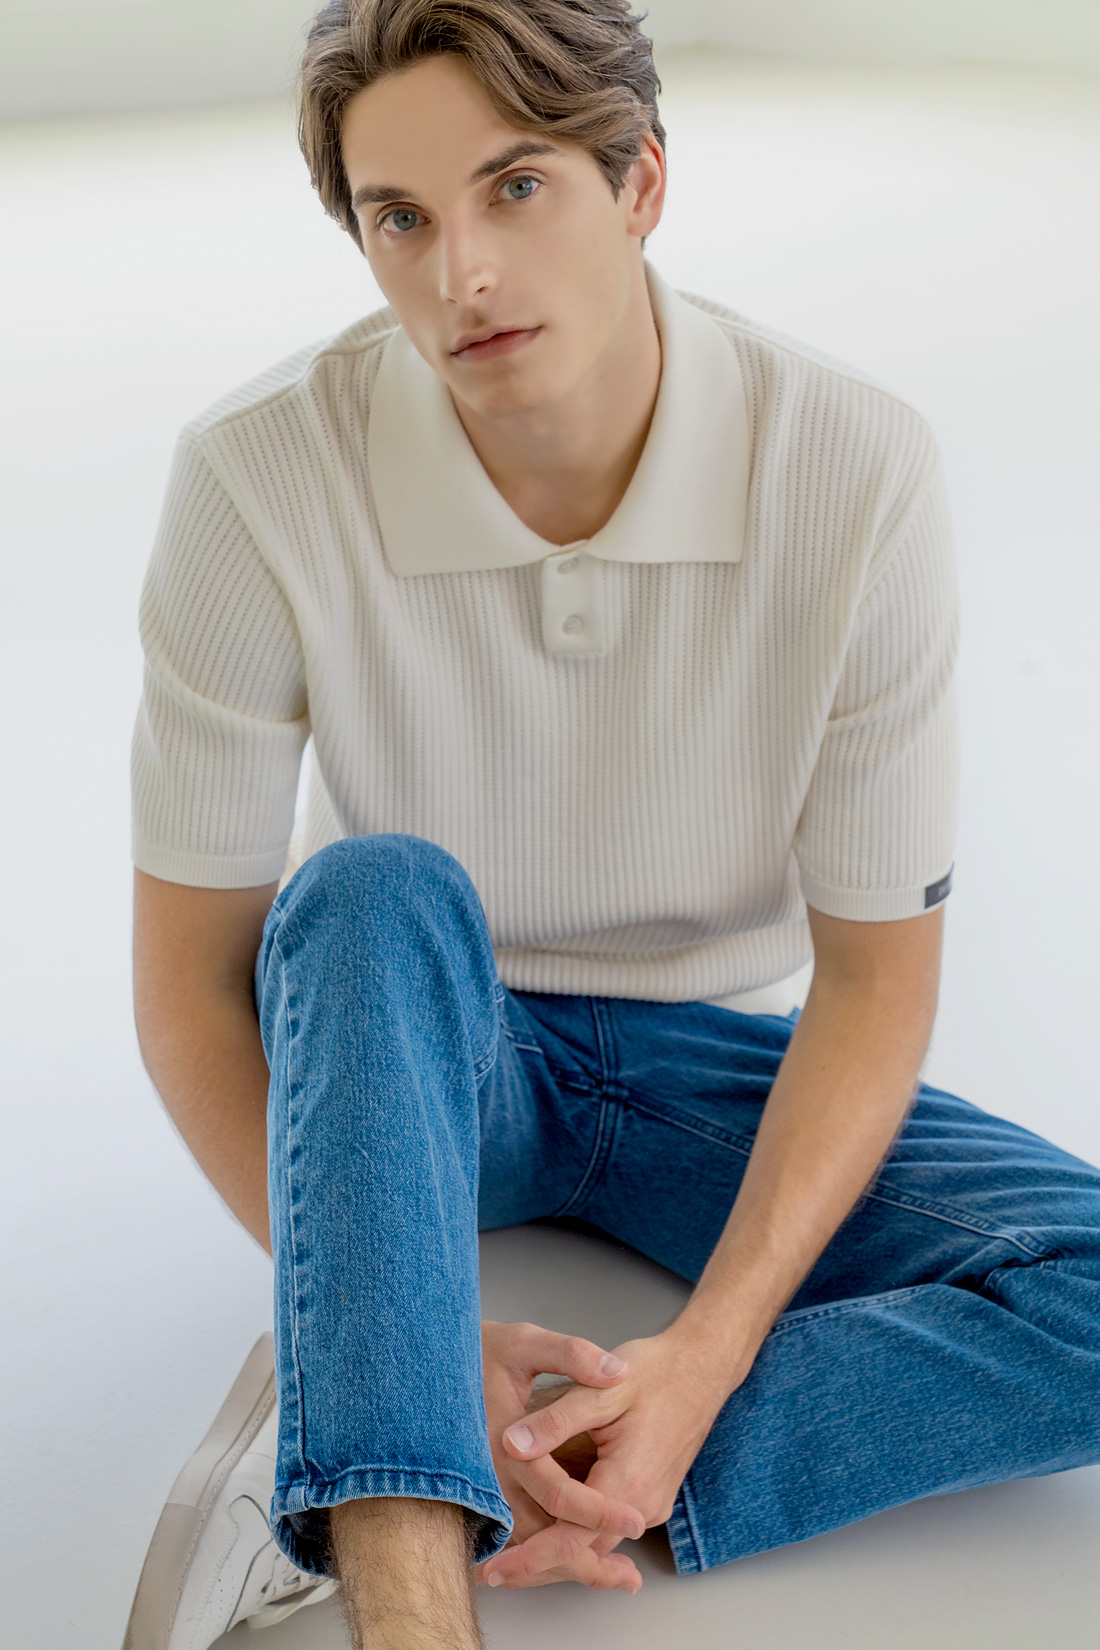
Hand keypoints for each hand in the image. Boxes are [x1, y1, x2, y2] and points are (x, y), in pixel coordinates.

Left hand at [482, 1324, 740, 1590]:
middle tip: (490, 1570)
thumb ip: (555, 1421)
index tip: (492, 1569)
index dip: (529, 1558)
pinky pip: (612, 1528)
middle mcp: (643, 1505)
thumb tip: (510, 1444)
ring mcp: (652, 1504)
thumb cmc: (656, 1373)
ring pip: (597, 1543)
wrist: (703, 1367)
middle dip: (536, 1563)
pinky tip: (552, 1524)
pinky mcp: (654, 1495)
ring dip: (557, 1550)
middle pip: (582, 1552)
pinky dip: (580, 1532)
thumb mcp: (601, 1389)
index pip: (571, 1540)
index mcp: (628, 1482)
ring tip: (512, 1553)